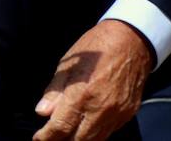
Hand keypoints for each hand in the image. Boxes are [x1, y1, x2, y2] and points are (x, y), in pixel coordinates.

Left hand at [33, 19, 152, 140]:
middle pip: (78, 140)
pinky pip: (109, 131)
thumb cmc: (96, 46)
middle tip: (52, 137)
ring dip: (79, 139)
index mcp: (82, 93)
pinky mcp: (128, 113)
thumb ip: (55, 91)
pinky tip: (86, 126)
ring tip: (67, 134)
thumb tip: (42, 112)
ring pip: (95, 140)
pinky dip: (96, 133)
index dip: (46, 137)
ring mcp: (117, 113)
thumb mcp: (68, 63)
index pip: (60, 127)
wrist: (131, 39)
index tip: (39, 138)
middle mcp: (101, 108)